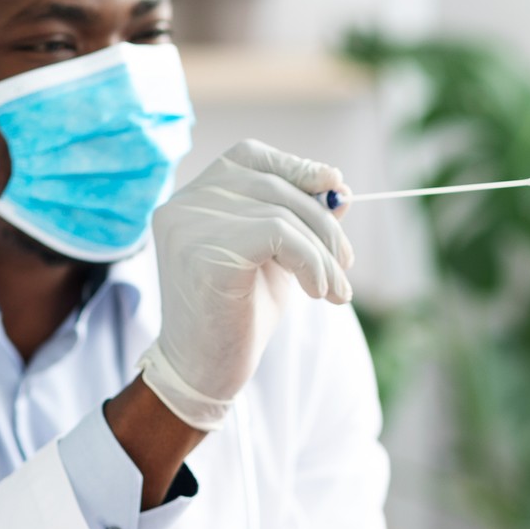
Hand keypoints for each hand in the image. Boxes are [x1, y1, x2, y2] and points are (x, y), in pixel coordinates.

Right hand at [138, 139, 352, 430]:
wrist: (203, 373)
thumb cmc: (237, 315)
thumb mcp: (276, 258)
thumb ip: (298, 219)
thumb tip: (339, 189)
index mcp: (193, 196)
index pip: (249, 155)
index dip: (297, 167)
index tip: (336, 189)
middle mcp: (183, 204)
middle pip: (274, 185)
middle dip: (323, 224)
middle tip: (346, 265)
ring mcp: (188, 226)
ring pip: (282, 213)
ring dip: (324, 254)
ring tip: (337, 291)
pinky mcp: (204, 254)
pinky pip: (278, 235)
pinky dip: (311, 261)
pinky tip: (318, 292)